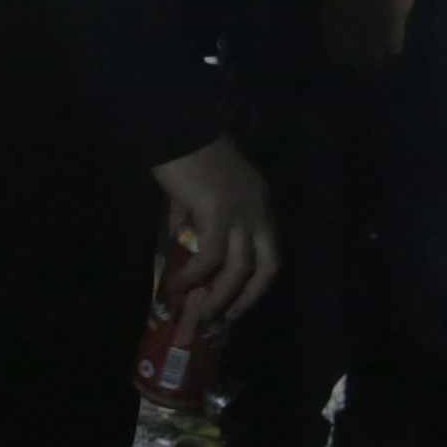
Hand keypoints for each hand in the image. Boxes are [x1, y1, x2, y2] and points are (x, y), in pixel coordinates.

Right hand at [151, 134, 281, 330]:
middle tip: (228, 317)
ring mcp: (242, 213)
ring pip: (240, 268)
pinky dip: (195, 274)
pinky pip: (210, 256)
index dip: (256, 278)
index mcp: (259, 202)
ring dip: (221, 296)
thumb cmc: (186, 154)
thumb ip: (195, 218)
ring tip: (201, 313)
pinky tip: (179, 284)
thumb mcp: (199, 191)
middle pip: (268, 265)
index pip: (269, 248)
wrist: (177, 128)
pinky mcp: (219, 214)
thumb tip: (182, 243)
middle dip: (250, 296)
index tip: (238, 296)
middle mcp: (259, 210)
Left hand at [322, 0, 421, 71]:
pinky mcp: (391, 23)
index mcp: (334, 8)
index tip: (344, 57)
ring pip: (373, 56)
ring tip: (381, 58)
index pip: (333, 41)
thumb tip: (345, 16)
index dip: (339, 52)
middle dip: (358, 59)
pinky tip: (395, 45)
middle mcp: (349, 22)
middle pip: (352, 54)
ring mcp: (370, 25)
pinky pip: (393, 46)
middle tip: (365, 61)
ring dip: (377, 58)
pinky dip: (394, 47)